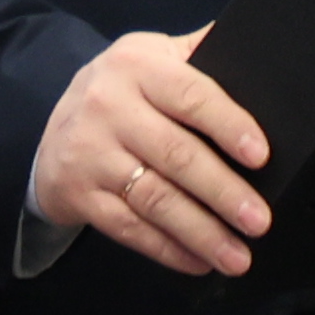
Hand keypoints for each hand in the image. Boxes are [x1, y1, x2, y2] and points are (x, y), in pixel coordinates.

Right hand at [27, 28, 271, 277]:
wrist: (54, 129)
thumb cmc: (120, 93)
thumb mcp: (150, 57)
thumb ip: (197, 55)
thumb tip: (258, 53)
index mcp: (136, 65)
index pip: (190, 95)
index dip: (228, 126)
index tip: (260, 156)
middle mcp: (108, 105)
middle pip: (176, 154)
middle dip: (223, 192)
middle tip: (259, 220)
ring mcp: (90, 152)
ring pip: (155, 198)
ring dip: (201, 232)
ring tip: (237, 255)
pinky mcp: (78, 193)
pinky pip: (129, 228)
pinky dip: (168, 249)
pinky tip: (198, 261)